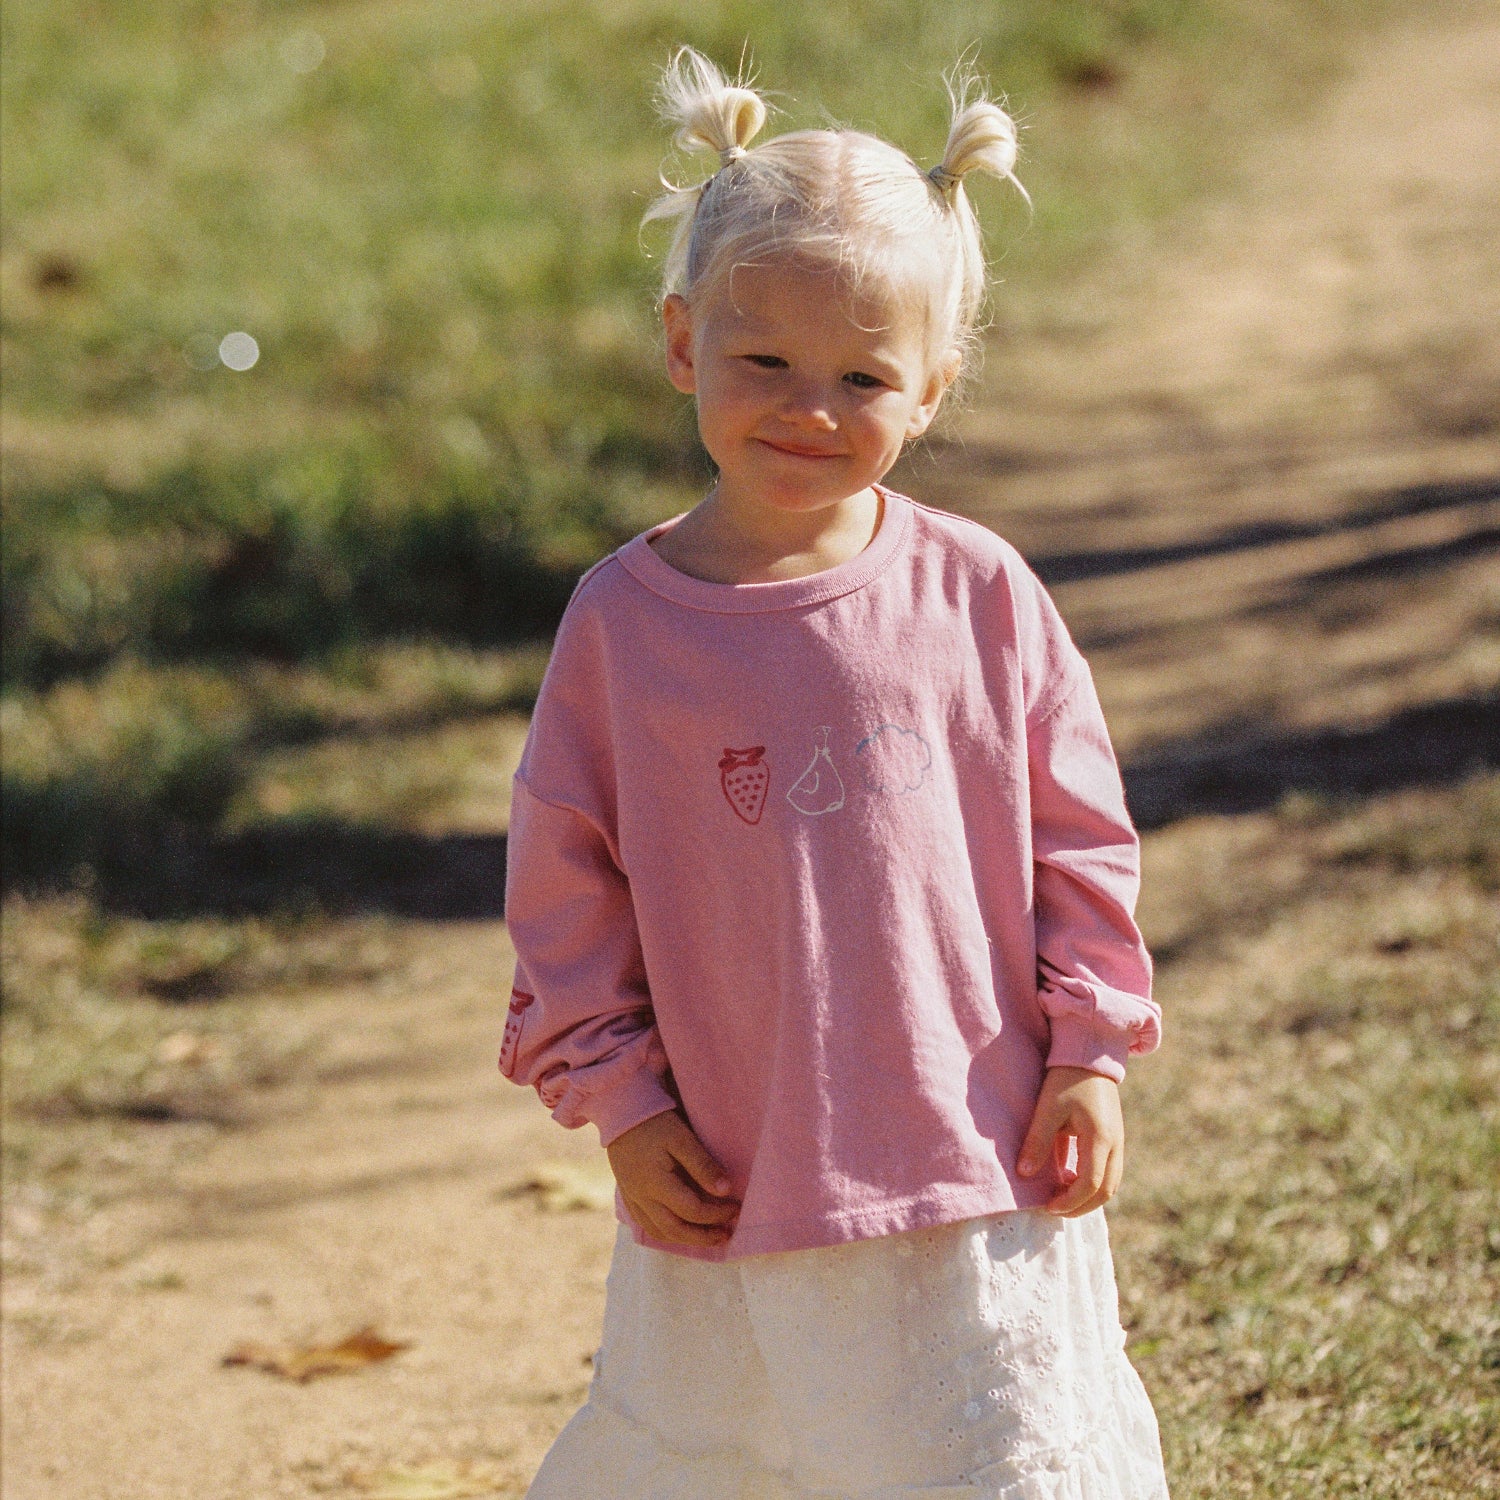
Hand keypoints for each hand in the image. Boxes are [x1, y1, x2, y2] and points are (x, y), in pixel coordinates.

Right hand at [606, 1110, 740, 1249]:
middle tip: (726, 1234)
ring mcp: (633, 1199)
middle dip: (703, 1236)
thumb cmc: (656, 1124)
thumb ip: (703, 1165)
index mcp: (656, 1183)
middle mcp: (642, 1197)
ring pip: (659, 1232)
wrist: (622, 1114)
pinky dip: (667, 1233)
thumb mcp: (682, 1138)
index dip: (716, 1214)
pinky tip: (682, 1229)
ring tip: (709, 1236)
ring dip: (686, 1239)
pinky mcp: (629, 1197)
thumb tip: (725, 1190)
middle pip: (675, 1230)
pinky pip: (647, 1225)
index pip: (691, 1210)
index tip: (735, 1208)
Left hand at [1016, 1065, 1123, 1216]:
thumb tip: (1024, 1174)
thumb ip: (1037, 1141)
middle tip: (1053, 1209)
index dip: (1069, 1201)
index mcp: (1101, 1138)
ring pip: (1111, 1184)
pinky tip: (1070, 1180)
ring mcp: (1119, 1142)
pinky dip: (1092, 1184)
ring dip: (1088, 1198)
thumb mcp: (1048, 1108)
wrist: (1090, 1055)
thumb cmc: (1067, 1079)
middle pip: (1106, 1192)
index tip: (1047, 1207)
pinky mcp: (1115, 1138)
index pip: (1090, 1184)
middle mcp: (1116, 1145)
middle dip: (1080, 1207)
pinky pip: (1109, 1172)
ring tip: (1061, 1198)